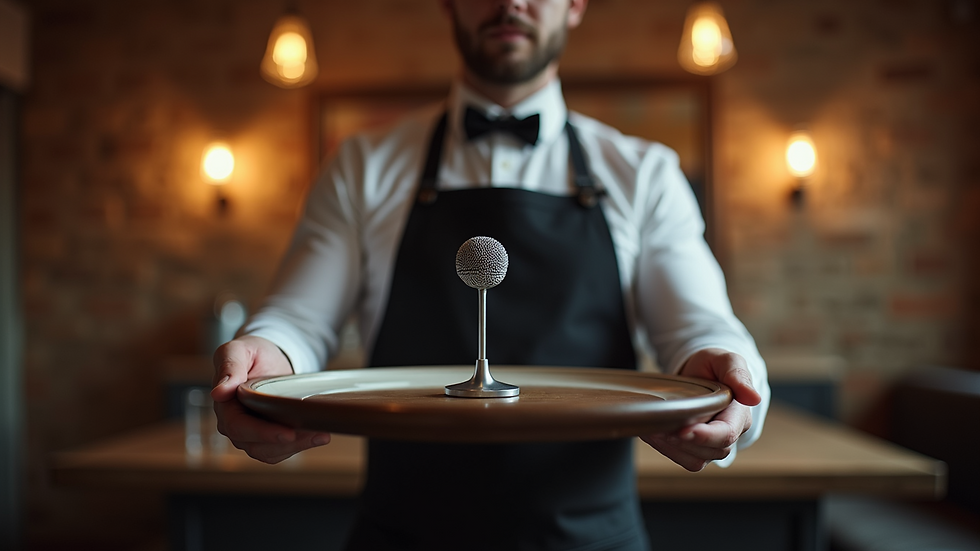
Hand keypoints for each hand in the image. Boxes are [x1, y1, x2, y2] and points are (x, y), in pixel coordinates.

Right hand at [211, 335, 331, 463]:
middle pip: (256, 445)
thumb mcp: (237, 350)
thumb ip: (229, 367)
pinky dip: (300, 446)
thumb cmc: (252, 353)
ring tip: (321, 435)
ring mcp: (251, 433)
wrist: (269, 358)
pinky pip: (281, 450)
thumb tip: (218, 392)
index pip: (238, 426)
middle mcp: (234, 424)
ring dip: (297, 447)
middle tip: (313, 434)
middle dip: (285, 444)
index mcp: (224, 405)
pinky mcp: (268, 436)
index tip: (287, 433)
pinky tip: (319, 436)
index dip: (263, 433)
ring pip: (270, 452)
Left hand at [641, 348, 761, 471]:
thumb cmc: (713, 365)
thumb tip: (754, 398)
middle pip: (711, 451)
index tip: (684, 431)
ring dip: (672, 448)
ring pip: (696, 460)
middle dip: (684, 442)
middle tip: (660, 427)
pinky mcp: (697, 450)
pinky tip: (654, 434)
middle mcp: (730, 434)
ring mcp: (713, 445)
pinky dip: (666, 450)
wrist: (697, 372)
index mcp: (739, 414)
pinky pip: (683, 460)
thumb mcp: (726, 360)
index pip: (726, 433)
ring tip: (655, 429)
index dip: (705, 436)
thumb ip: (738, 374)